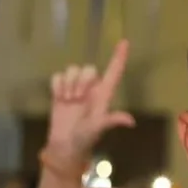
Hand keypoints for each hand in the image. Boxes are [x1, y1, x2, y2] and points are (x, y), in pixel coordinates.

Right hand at [44, 39, 134, 161]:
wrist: (63, 146)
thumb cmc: (84, 138)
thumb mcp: (97, 129)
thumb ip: (111, 120)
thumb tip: (130, 121)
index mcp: (104, 94)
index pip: (114, 72)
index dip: (119, 57)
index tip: (124, 42)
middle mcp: (91, 88)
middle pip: (88, 68)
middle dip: (81, 81)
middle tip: (77, 99)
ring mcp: (74, 89)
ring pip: (72, 70)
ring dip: (68, 85)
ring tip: (67, 101)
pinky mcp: (60, 92)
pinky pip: (58, 76)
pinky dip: (56, 86)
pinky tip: (58, 98)